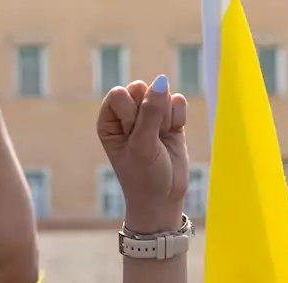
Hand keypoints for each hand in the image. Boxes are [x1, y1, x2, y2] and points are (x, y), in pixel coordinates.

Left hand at [97, 76, 188, 233]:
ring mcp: (149, 114)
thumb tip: (161, 80)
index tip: (133, 135)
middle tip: (149, 138)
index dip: (130, 112)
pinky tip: (172, 135)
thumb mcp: (142, 146)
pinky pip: (178, 101)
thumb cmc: (144, 176)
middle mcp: (126, 114)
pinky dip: (178, 119)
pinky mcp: (169, 117)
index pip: (118, 94)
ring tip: (160, 140)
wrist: (164, 197)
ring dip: (165, 117)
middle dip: (150, 112)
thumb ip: (150, 113)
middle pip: (140, 88)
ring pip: (161, 93)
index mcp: (108, 121)